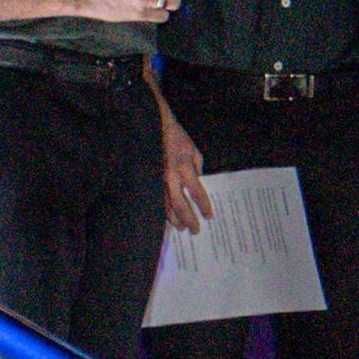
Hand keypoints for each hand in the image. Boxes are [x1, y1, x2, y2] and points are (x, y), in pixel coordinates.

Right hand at [160, 105, 212, 232]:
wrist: (154, 128)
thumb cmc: (178, 139)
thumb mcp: (194, 151)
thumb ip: (197, 169)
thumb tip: (199, 184)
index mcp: (185, 167)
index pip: (197, 192)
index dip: (204, 206)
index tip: (209, 217)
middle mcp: (171, 176)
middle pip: (180, 204)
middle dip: (188, 218)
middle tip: (194, 230)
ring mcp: (157, 179)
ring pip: (165, 205)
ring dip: (173, 218)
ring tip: (181, 227)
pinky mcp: (149, 179)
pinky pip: (156, 199)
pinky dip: (162, 210)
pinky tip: (167, 218)